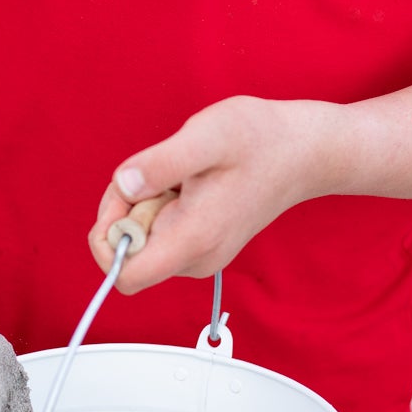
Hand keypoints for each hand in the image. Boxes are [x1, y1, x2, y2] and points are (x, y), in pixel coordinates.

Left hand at [88, 96, 334, 293]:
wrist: (303, 151)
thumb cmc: (261, 140)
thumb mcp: (207, 136)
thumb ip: (160, 163)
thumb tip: (123, 185)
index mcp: (193, 240)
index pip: (124, 276)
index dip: (108, 237)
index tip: (126, 196)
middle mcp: (196, 258)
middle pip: (127, 255)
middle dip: (125, 210)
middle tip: (155, 172)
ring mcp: (200, 254)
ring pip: (141, 242)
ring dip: (143, 205)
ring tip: (178, 174)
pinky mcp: (203, 243)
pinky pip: (159, 233)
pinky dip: (159, 205)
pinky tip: (187, 182)